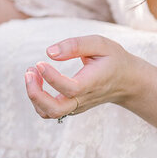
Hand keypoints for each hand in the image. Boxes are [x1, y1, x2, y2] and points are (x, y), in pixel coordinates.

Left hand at [24, 34, 143, 118]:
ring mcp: (76, 106)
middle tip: (29, 71)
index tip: (40, 62)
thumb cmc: (113, 59)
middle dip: (35, 94)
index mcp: (92, 83)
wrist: (127, 81)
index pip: (70, 89)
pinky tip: (37, 79)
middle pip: (55, 110)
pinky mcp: (70, 107)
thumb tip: (49, 52)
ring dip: (34, 96)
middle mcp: (83, 99)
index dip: (52, 78)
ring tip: (31, 72)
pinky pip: (49, 111)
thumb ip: (76, 45)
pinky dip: (37, 98)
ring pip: (49, 113)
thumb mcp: (100, 44)